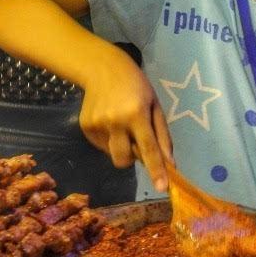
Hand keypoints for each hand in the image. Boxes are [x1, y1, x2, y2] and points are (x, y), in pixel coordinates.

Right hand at [78, 59, 173, 191]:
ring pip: (112, 154)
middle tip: (136, 139)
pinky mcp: (85, 127)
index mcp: (136, 114)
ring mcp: (97, 125)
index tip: (162, 188)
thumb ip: (163, 136)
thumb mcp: (155, 106)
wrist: (102, 68)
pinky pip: (102, 146)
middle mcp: (114, 121)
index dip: (156, 170)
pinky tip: (110, 121)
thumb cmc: (136, 86)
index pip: (148, 148)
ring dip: (121, 147)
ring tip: (122, 125)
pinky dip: (110, 140)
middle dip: (133, 158)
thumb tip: (170, 164)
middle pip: (124, 160)